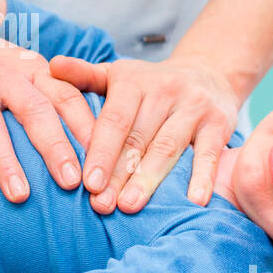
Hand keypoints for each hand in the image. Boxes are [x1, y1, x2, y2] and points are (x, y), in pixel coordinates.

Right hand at [0, 36, 95, 203]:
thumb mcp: (21, 72)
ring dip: (6, 163)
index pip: (67, 96)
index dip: (87, 127)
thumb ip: (48, 97)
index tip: (105, 160)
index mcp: (32, 70)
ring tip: (21, 196)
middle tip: (72, 183)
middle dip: (55, 148)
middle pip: (35, 111)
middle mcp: (6, 75)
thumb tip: (90, 143)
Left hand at [49, 52, 239, 213]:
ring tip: (130, 206)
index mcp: (133, 81)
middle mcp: (164, 91)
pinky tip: (193, 201)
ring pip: (168, 148)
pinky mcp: (219, 123)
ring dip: (149, 180)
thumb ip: (84, 76)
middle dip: (118, 174)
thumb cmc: (149, 85)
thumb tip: (52, 66)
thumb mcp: (117, 74)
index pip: (114, 120)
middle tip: (101, 205)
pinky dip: (202, 177)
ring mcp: (194, 107)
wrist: (208, 74)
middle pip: (138, 139)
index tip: (86, 183)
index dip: (100, 151)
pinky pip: (209, 152)